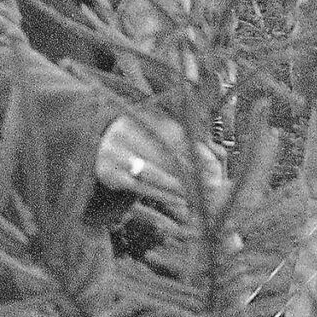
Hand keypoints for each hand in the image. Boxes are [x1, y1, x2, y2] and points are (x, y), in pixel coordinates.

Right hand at [96, 112, 226, 211]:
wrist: (98, 149)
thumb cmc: (139, 141)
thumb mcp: (157, 131)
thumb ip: (184, 139)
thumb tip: (218, 155)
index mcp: (139, 116)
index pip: (173, 135)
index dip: (195, 151)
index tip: (216, 166)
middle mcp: (124, 132)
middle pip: (164, 154)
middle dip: (191, 171)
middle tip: (213, 184)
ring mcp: (114, 154)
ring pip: (153, 173)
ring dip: (179, 186)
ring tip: (200, 195)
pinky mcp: (109, 174)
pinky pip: (140, 188)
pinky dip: (162, 195)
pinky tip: (180, 201)